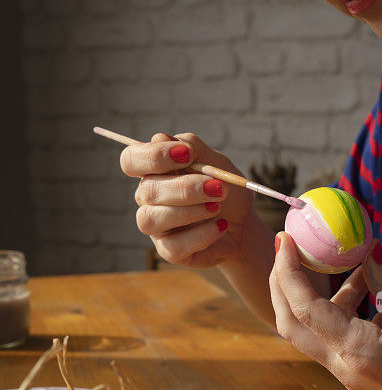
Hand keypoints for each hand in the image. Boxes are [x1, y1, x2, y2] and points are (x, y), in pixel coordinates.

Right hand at [120, 133, 252, 267]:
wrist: (242, 222)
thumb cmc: (224, 188)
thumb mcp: (216, 162)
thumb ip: (193, 148)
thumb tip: (161, 138)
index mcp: (154, 171)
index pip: (131, 160)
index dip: (153, 156)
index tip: (186, 154)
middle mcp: (147, 198)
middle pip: (147, 190)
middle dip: (185, 188)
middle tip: (218, 187)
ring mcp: (155, 227)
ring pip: (152, 219)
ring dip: (189, 211)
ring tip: (218, 206)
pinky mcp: (168, 251)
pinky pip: (174, 246)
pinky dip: (201, 234)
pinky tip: (221, 226)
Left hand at [270, 234, 381, 389]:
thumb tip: (368, 252)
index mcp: (358, 352)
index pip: (305, 308)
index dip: (290, 271)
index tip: (287, 238)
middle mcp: (345, 366)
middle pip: (293, 323)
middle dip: (284, 285)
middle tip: (292, 248)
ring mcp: (351, 373)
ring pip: (324, 325)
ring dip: (343, 290)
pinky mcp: (362, 372)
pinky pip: (350, 334)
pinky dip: (366, 308)